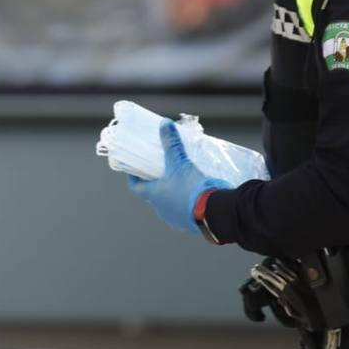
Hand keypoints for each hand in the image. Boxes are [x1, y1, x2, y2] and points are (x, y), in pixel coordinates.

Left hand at [125, 118, 229, 234]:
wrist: (215, 212)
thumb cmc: (191, 188)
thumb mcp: (180, 162)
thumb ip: (172, 143)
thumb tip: (165, 124)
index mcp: (154, 195)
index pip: (135, 187)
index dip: (133, 177)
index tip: (135, 169)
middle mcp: (161, 209)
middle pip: (153, 194)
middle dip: (157, 182)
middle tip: (162, 169)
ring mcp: (176, 219)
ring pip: (170, 203)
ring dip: (173, 193)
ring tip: (181, 179)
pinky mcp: (191, 224)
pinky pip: (185, 211)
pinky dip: (187, 201)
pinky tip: (195, 192)